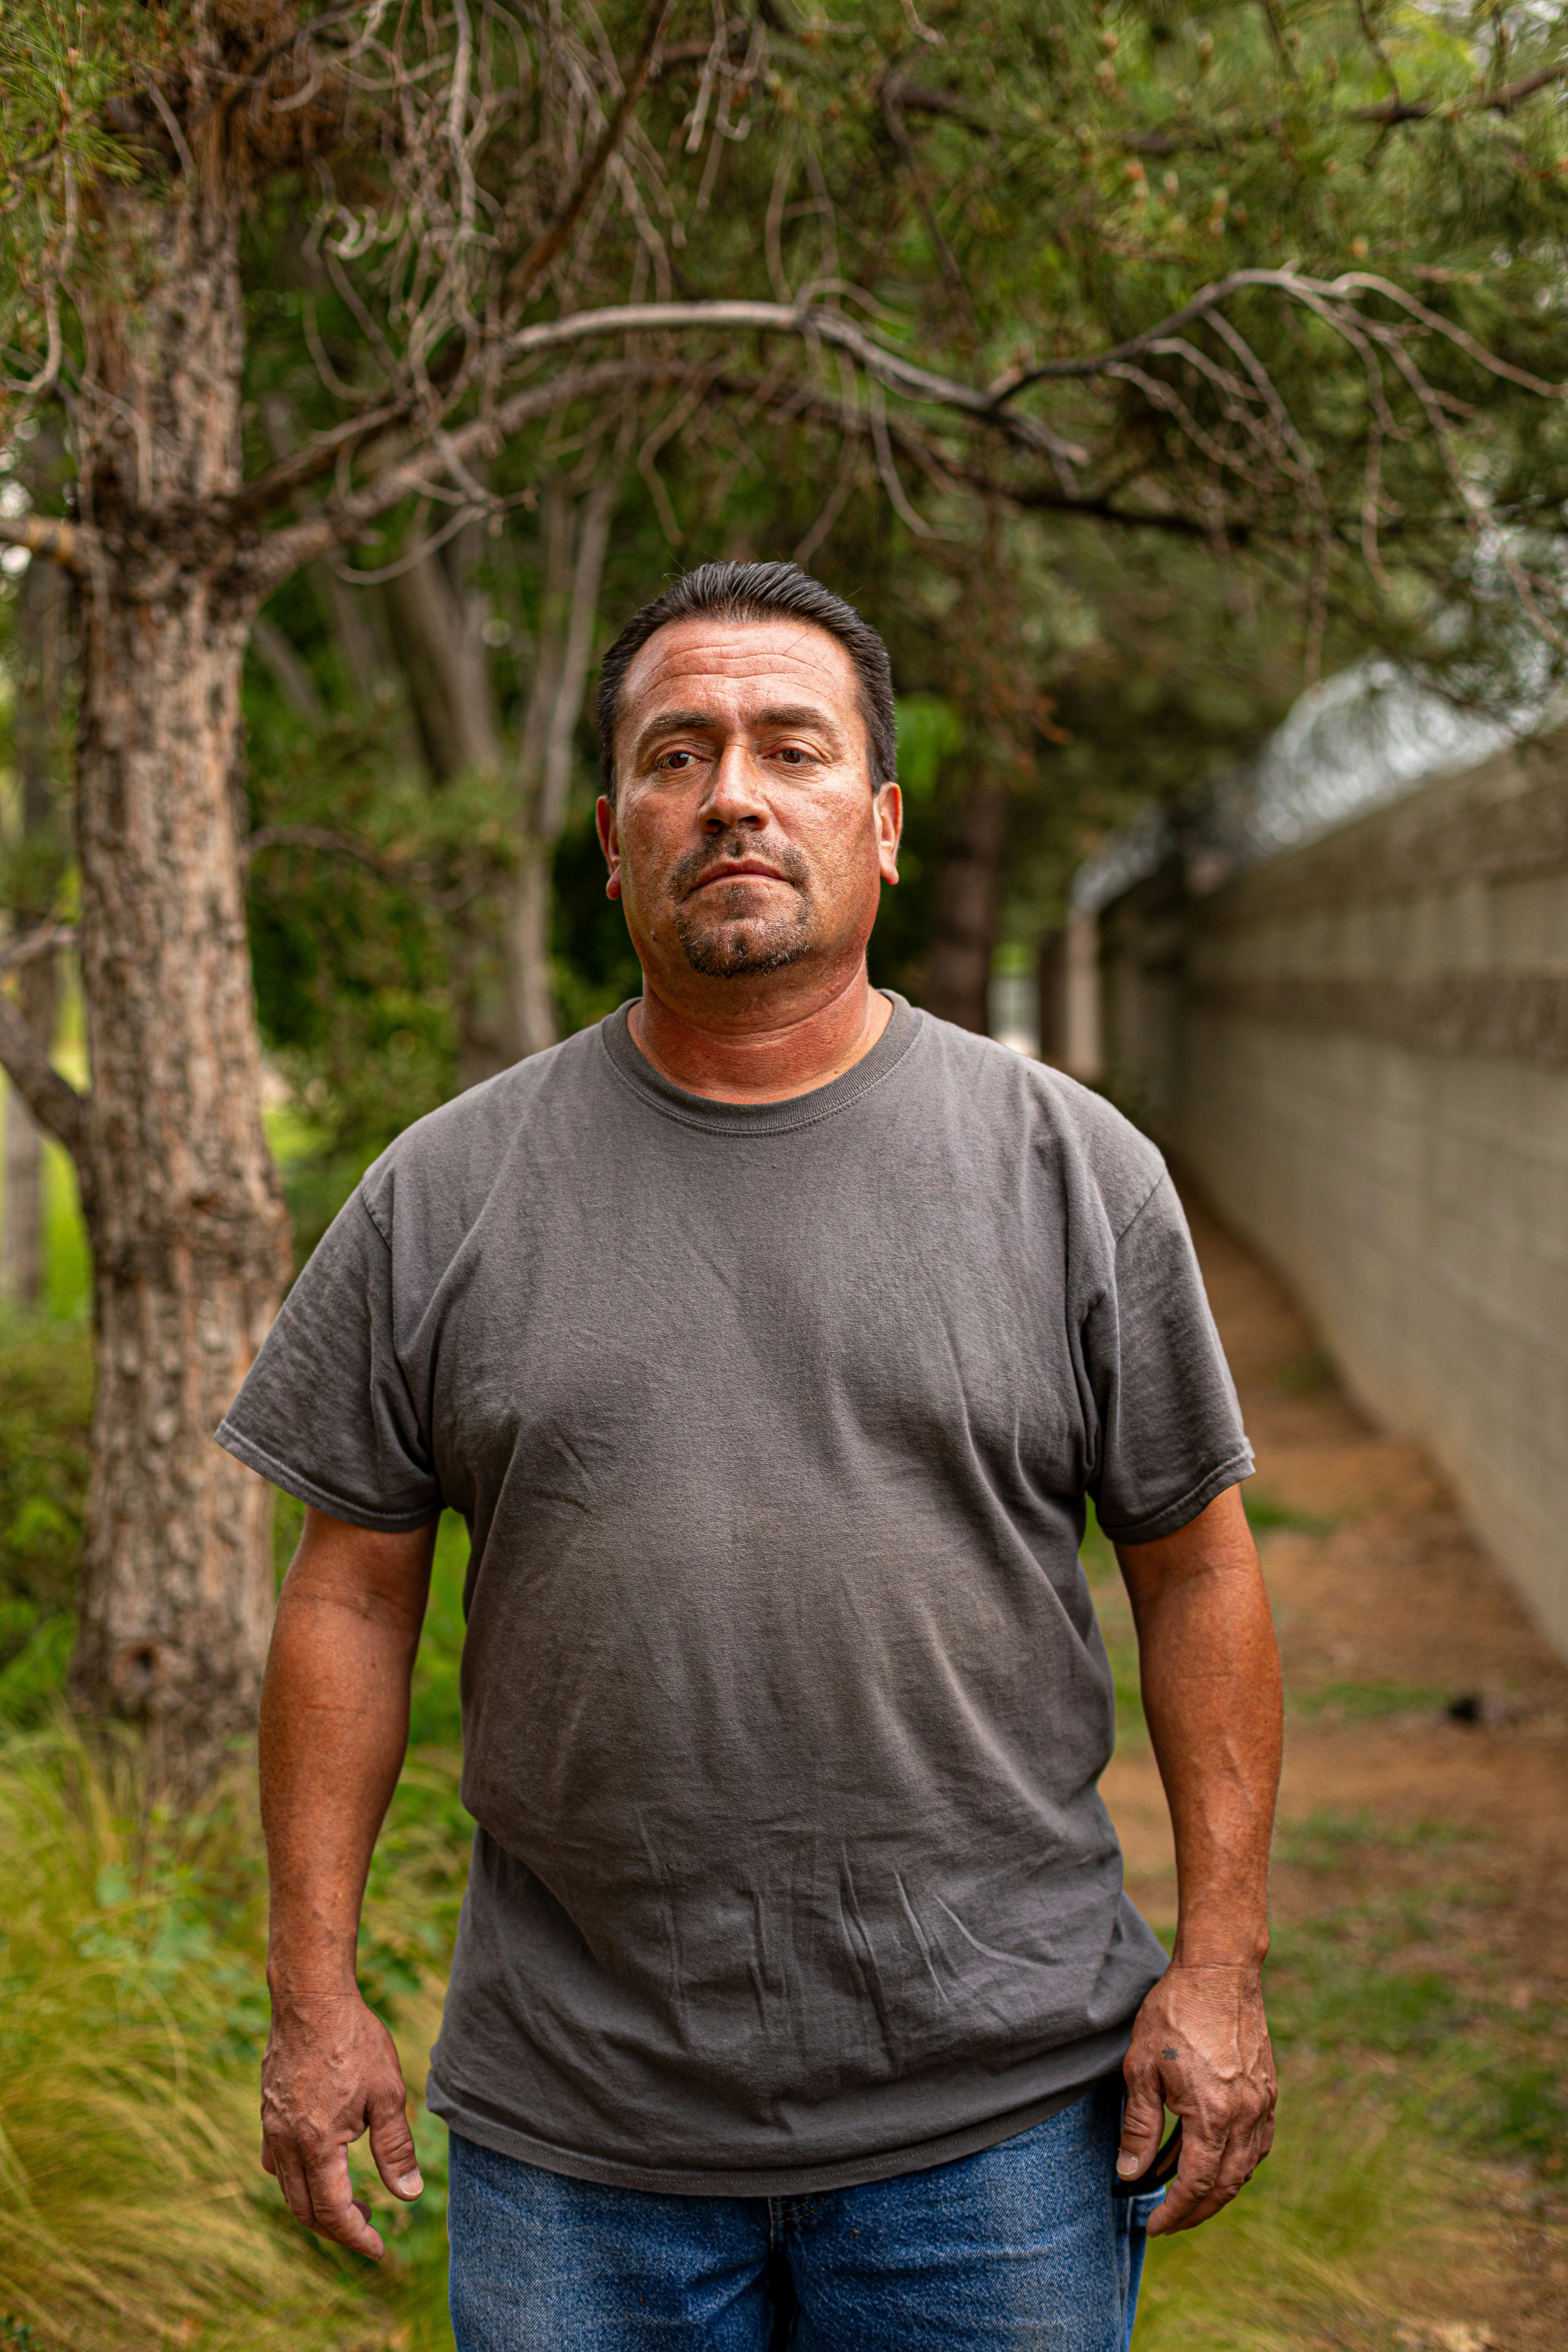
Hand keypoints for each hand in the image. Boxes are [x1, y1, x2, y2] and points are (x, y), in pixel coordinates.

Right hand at [260, 1989, 423, 2258]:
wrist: (312, 1999)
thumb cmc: (355, 2041)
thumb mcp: (388, 2094)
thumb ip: (396, 2149)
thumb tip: (409, 2195)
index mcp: (317, 2144)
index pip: (333, 2212)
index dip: (355, 2237)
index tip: (378, 2250)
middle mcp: (286, 2143)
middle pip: (305, 2209)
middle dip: (337, 2227)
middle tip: (370, 2224)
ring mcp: (272, 2127)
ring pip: (288, 2188)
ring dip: (317, 2204)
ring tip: (351, 2200)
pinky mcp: (268, 2111)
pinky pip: (276, 2161)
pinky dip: (298, 2177)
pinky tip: (321, 2164)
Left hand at [1117, 1961, 1275, 2234]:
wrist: (1218, 1972)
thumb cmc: (1174, 2014)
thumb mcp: (1141, 2069)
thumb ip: (1138, 2126)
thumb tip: (1129, 2174)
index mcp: (1213, 2115)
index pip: (1195, 2186)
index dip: (1173, 2212)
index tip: (1152, 2226)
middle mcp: (1246, 2117)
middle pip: (1225, 2187)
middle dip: (1195, 2212)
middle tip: (1167, 2221)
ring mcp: (1263, 2105)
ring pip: (1245, 2170)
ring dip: (1218, 2192)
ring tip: (1187, 2198)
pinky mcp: (1269, 2092)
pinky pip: (1259, 2145)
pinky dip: (1239, 2165)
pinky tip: (1218, 2163)